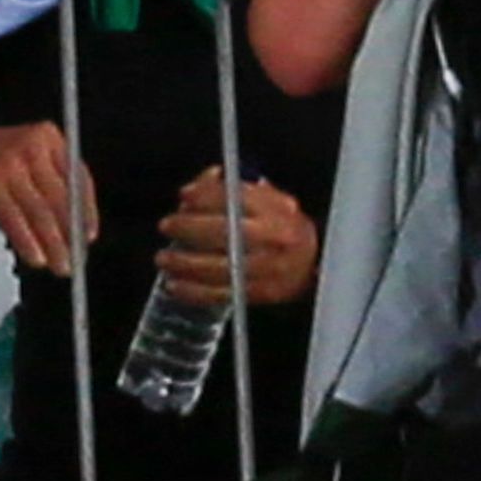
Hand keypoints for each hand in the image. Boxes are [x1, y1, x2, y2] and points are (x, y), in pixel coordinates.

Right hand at [0, 122, 98, 273]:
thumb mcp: (24, 155)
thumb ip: (49, 180)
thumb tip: (74, 224)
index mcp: (46, 136)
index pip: (77, 176)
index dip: (87, 210)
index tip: (88, 235)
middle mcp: (30, 147)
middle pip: (60, 198)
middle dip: (70, 234)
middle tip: (76, 257)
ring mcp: (9, 166)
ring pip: (40, 213)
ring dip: (53, 245)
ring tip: (59, 264)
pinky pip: (16, 221)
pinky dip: (28, 243)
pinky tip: (35, 257)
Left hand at [158, 168, 320, 308]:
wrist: (316, 266)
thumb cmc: (285, 229)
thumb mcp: (271, 201)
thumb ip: (235, 189)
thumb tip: (197, 185)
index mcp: (277, 211)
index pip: (238, 198)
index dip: (207, 195)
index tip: (184, 196)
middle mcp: (274, 239)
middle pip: (227, 232)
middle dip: (190, 228)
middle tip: (167, 225)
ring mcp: (268, 270)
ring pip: (221, 266)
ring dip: (185, 263)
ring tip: (164, 258)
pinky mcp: (261, 295)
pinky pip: (221, 294)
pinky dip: (194, 291)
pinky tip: (175, 285)